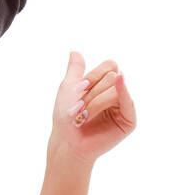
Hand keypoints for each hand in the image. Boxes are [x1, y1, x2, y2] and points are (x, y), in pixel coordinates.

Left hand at [48, 51, 135, 165]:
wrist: (67, 142)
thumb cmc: (66, 118)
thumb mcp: (68, 89)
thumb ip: (75, 70)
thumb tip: (74, 52)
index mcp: (106, 84)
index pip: (109, 66)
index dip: (92, 76)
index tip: (78, 91)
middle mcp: (117, 93)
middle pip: (112, 75)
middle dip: (92, 91)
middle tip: (81, 109)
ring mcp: (124, 106)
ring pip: (116, 86)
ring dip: (95, 101)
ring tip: (84, 116)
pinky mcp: (128, 121)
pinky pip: (128, 101)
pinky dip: (122, 91)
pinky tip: (120, 80)